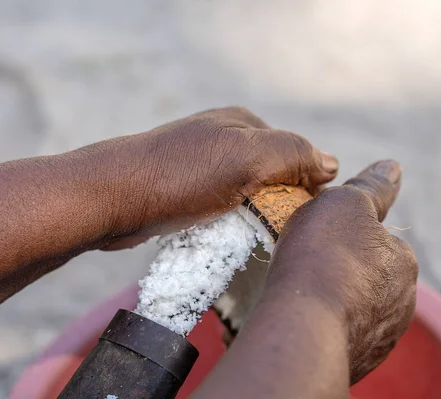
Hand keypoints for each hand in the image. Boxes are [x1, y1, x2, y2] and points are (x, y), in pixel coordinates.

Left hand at [89, 106, 337, 245]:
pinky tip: (224, 234)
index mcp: (242, 123)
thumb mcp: (245, 157)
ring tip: (249, 235)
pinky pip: (221, 207)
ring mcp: (201, 164)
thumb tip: (330, 164)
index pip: (295, 152)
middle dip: (278, 201)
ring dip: (253, 215)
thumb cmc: (178, 176)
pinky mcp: (183, 190)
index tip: (303, 214)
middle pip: (271, 174)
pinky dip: (229, 222)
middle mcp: (222, 138)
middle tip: (276, 229)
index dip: (306, 184)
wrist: (110, 198)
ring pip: (246, 193)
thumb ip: (292, 154)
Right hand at [270, 159, 417, 383]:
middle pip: (368, 277)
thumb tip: (393, 167)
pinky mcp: (360, 363)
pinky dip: (327, 327)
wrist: (303, 327)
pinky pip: (342, 336)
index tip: (318, 239)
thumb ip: (371, 187)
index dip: (345, 236)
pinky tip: (305, 321)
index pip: (378, 242)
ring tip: (302, 296)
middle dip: (344, 271)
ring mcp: (381, 337)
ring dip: (336, 301)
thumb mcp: (345, 204)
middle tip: (308, 267)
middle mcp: (402, 303)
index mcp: (403, 263)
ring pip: (356, 308)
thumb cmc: (322, 257)